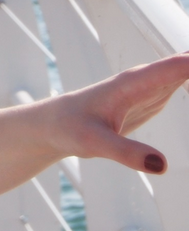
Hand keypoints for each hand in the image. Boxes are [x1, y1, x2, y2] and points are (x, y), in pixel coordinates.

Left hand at [45, 53, 188, 174]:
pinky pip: (185, 83)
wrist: (54, 125)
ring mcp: (152, 87)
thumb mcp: (94, 144)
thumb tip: (161, 165)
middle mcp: (146, 79)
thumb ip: (126, 153)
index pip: (180, 65)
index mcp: (134, 82)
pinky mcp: (154, 98)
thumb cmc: (70, 128)